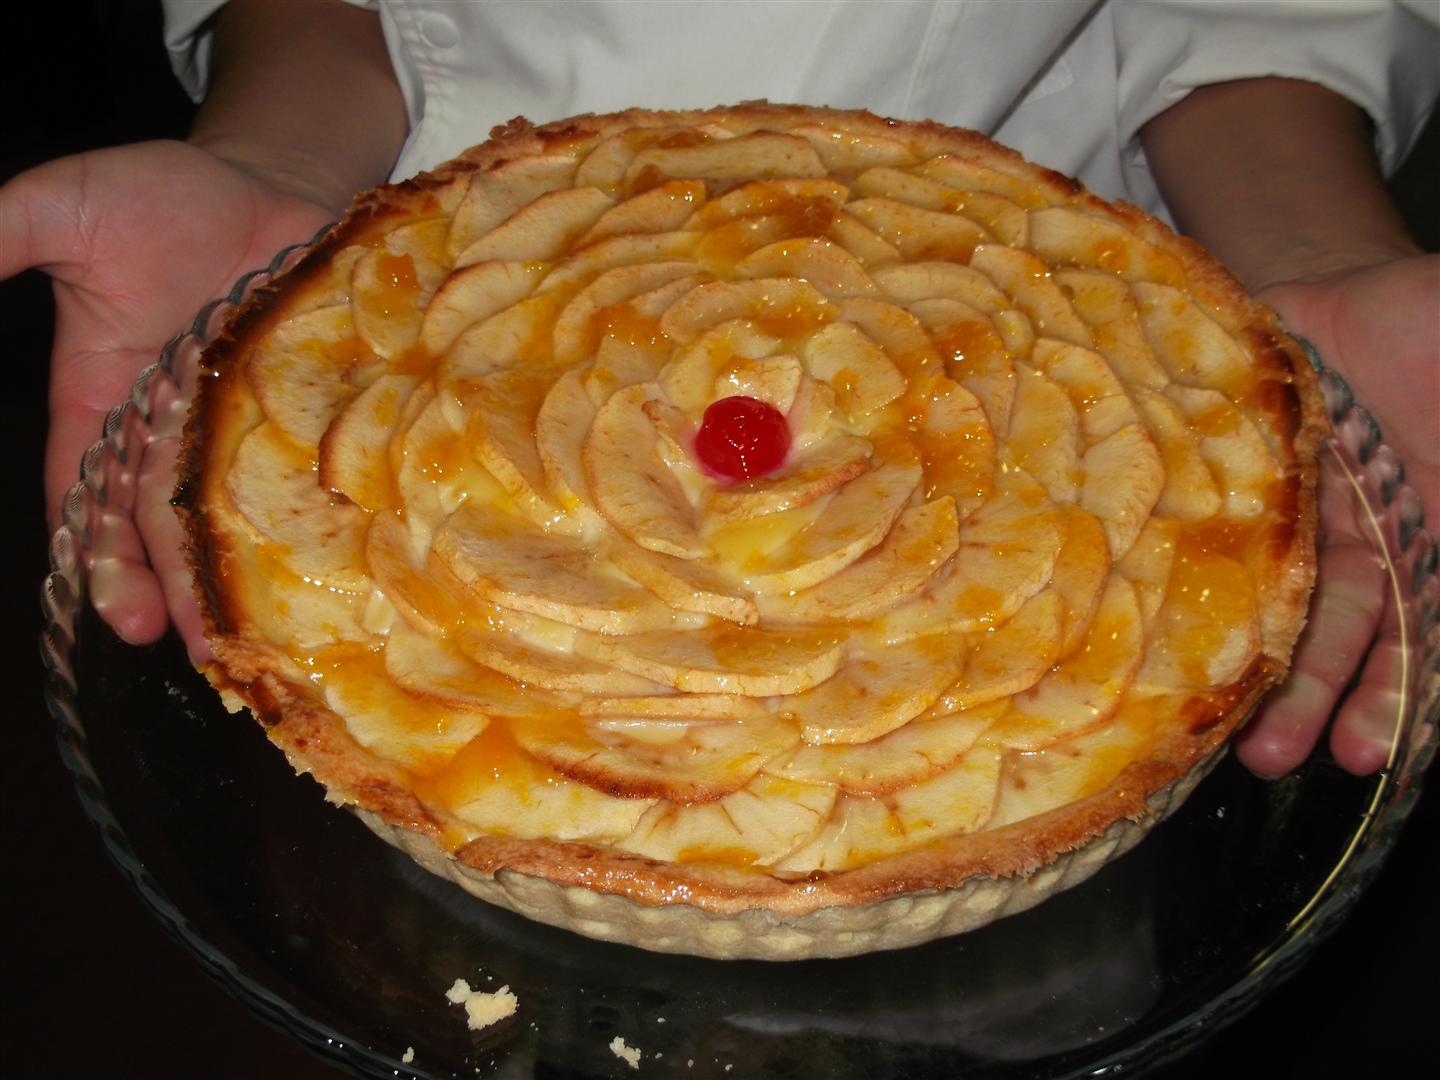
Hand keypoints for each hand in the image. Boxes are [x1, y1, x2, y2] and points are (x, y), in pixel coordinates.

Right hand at [2, 139, 333, 661]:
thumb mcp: (64, 207)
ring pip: (233, 518)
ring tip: (253, 637)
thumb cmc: (167, 193)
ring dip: (238, 576)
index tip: (112, 607)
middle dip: (172, 588)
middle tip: (191, 645)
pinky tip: (336, 570)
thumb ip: (2, 235)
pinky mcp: (309, 415)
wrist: (274, 177)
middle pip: (162, 526)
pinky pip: (309, 480)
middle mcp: (171, 431)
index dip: (94, 554)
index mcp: (103, 402)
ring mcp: (244, 427)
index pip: (85, 496)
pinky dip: (317, 525)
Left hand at [1236, 254, 1439, 775]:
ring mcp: (1297, 514)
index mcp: (1431, 526)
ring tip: (1234, 740)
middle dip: (1322, 700)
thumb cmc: (1427, 322)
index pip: (1419, 626)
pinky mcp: (1236, 486)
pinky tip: (1163, 650)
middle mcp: (1367, 535)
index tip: (1379, 752)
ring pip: (1282, 603)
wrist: (1339, 282)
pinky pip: (1217, 547)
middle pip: (1348, 630)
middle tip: (1281, 760)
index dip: (1401, 691)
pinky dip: (1192, 600)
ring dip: (1262, 675)